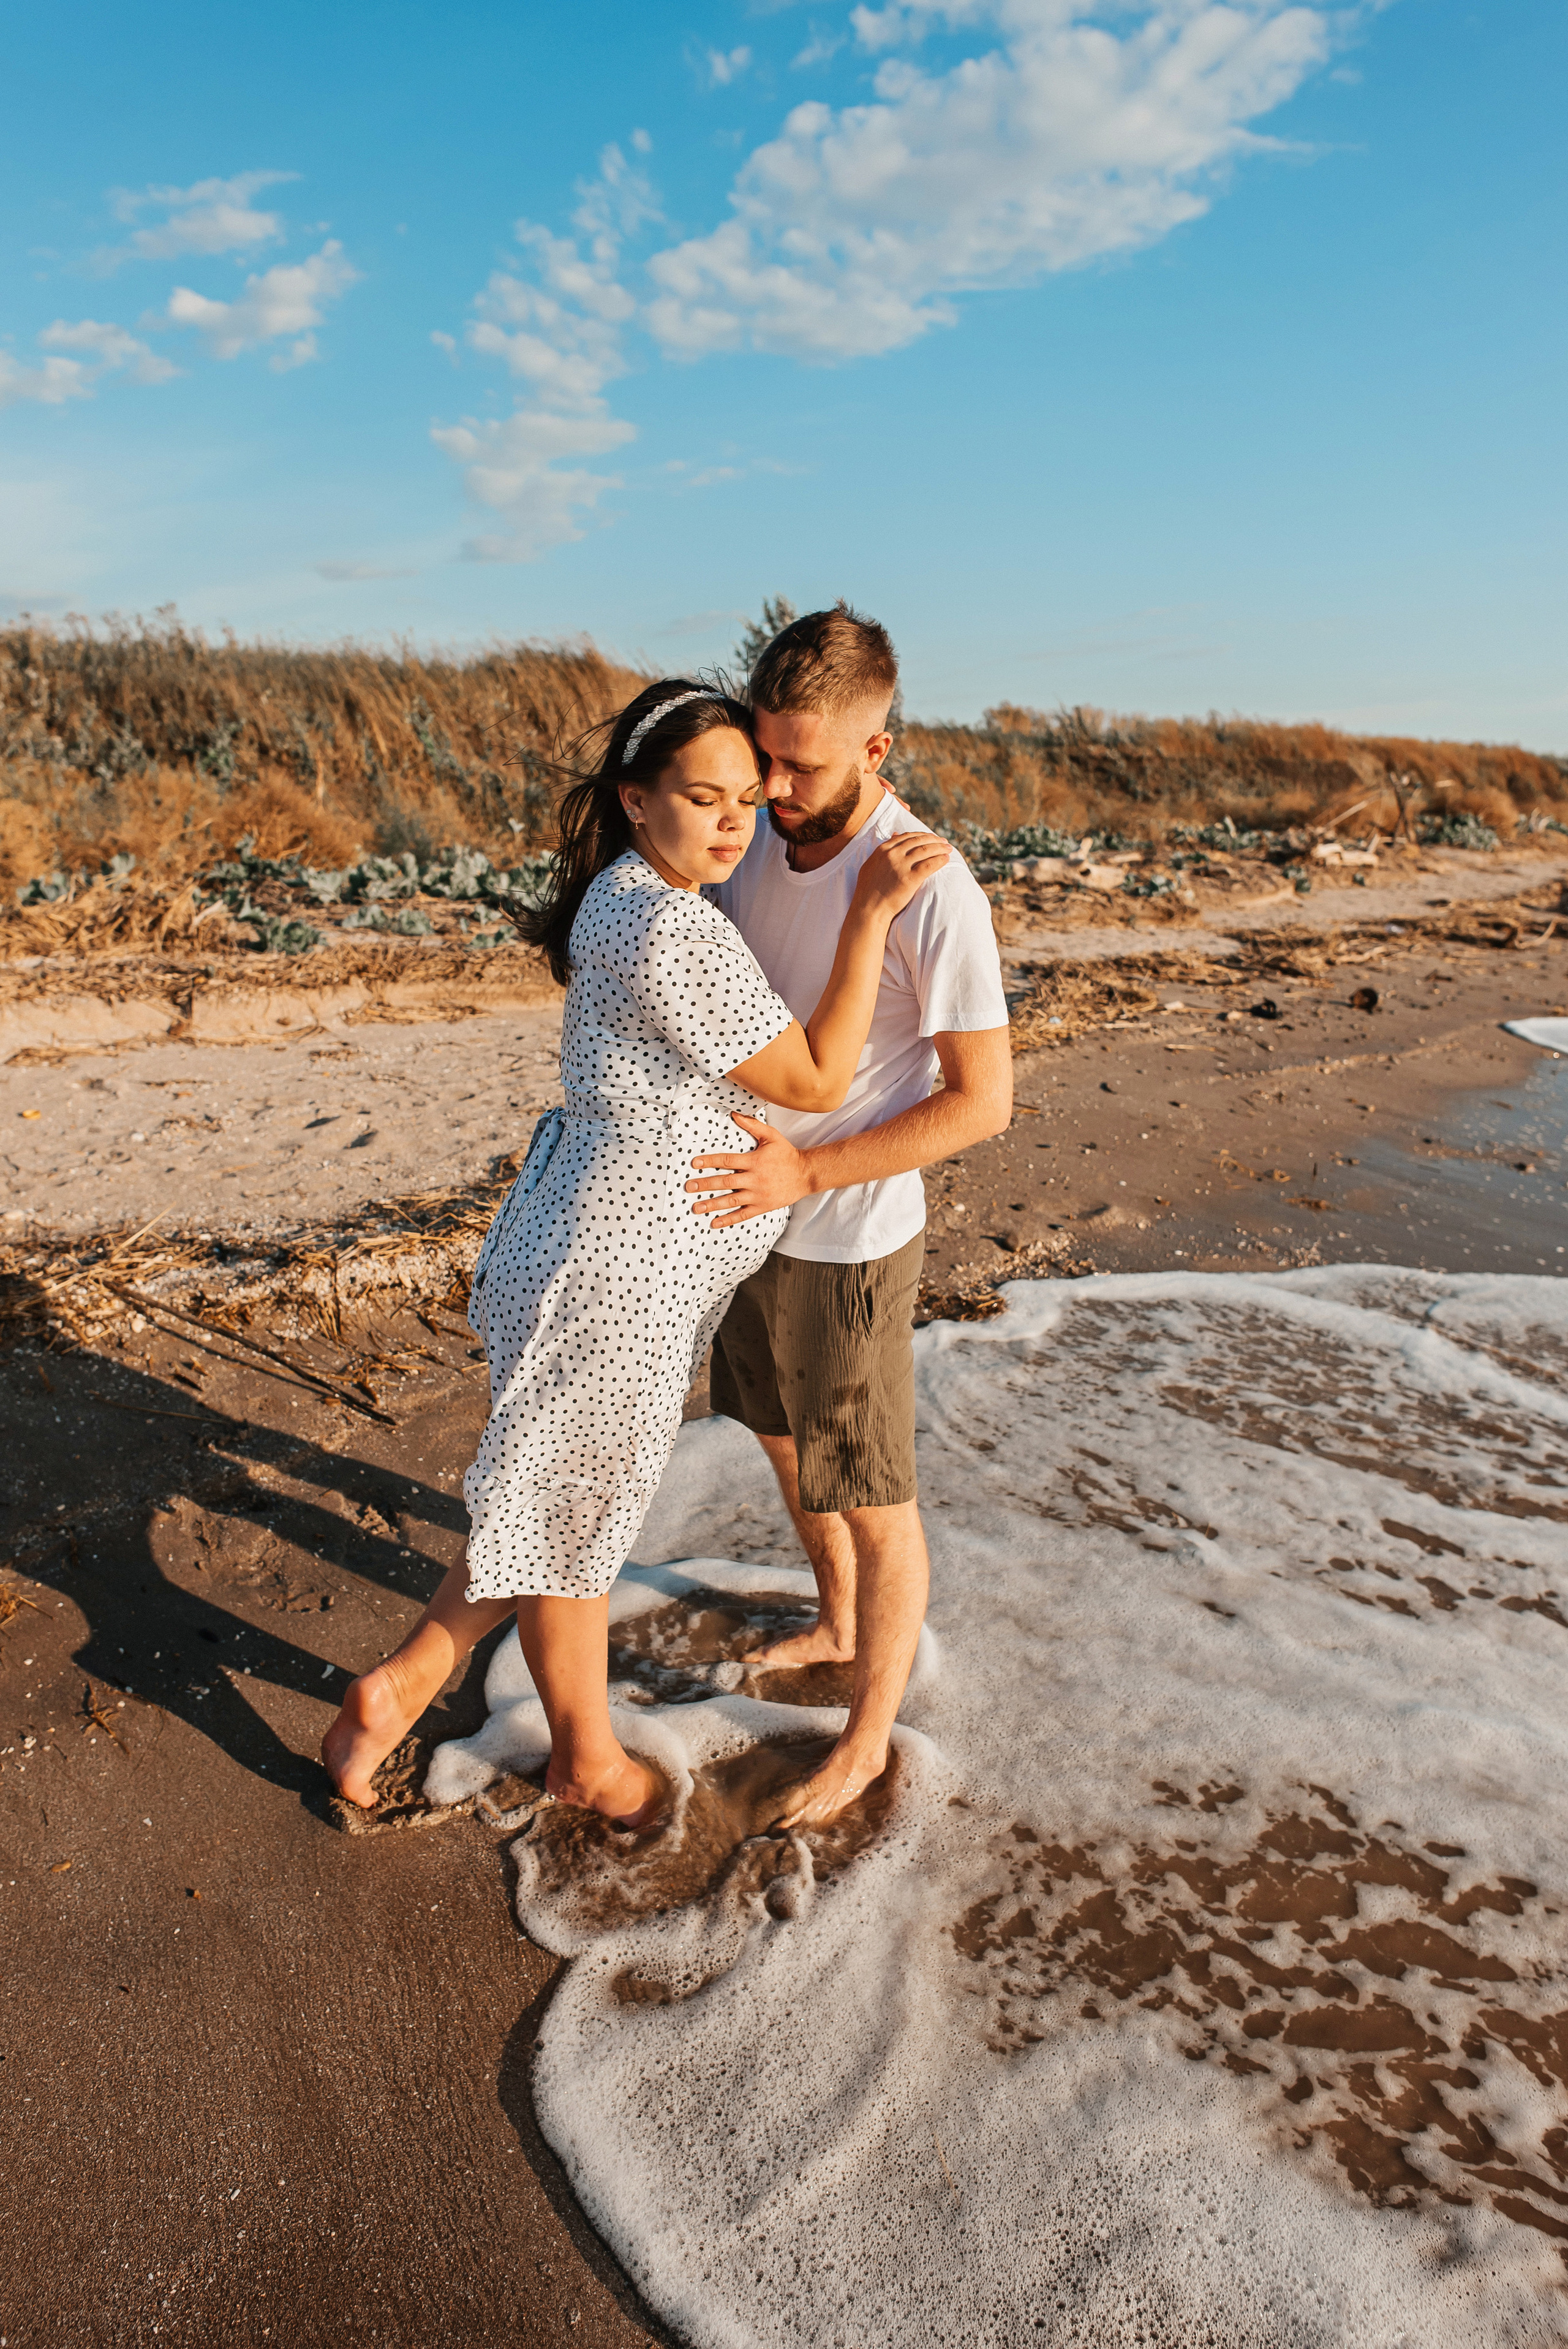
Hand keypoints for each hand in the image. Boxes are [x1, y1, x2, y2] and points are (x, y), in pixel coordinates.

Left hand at [687, 1114, 811, 1227]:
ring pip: (732, 1201)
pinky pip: (743, 1214)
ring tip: (696, 1207)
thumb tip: (734, 1114)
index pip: (727, 1161)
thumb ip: (752, 1125)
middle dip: (705, 1184)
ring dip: (712, 1204)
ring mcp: (758, 1195)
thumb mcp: (772, 1136)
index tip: (694, 1163)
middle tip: (688, 1187)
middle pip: (726, 1182)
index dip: (709, 1161)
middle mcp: (755, 1179)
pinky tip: (714, 1222)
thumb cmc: (786, 1154)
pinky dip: (728, 1220)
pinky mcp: (763, 1206)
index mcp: (754, 1161)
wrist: (805, 1174)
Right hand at [849, 829, 949, 921]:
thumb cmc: (869, 890)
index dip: (922, 836)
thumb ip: (884, 850)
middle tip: (944, 841)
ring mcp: (900, 866)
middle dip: (934, 839)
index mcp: (883, 850)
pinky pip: (929, 865)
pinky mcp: (909, 879)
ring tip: (948, 849)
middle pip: (918, 841)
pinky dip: (939, 860)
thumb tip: (896, 834)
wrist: (869, 909)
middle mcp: (892, 854)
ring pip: (926, 850)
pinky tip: (946, 859)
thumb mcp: (872, 864)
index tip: (931, 838)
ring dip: (940, 848)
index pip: (907, 837)